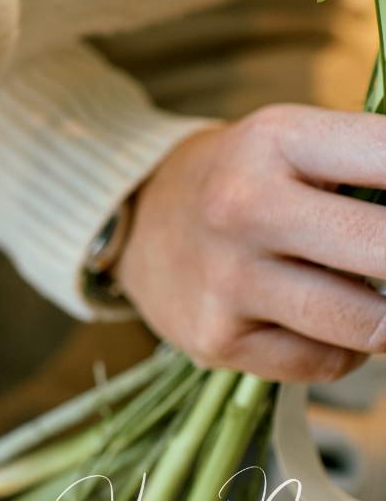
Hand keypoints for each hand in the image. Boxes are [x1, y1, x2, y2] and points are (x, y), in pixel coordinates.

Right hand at [116, 104, 385, 381]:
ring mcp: (226, 277)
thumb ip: (377, 169)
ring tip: (372, 295)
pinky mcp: (215, 338)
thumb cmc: (250, 181)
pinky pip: (326, 361)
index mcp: (277, 139)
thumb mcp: (301, 145)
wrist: (139, 222)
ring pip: (371, 325)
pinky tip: (309, 317)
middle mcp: (244, 206)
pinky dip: (339, 348)